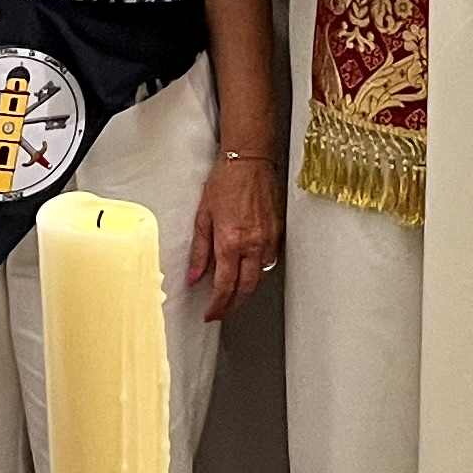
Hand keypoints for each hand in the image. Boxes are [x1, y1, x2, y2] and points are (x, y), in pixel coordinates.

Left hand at [186, 152, 283, 322]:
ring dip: (246, 288)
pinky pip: (269, 260)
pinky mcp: (278, 232)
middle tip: (222, 309)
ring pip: (260, 276)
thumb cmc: (226, 181)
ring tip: (233, 292)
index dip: (217, 305)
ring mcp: (268, 239)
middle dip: (233, 304)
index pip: (225, 286)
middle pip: (245, 288)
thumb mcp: (203, 216)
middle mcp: (252, 244)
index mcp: (230, 241)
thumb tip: (195, 276)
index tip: (211, 312)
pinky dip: (258, 270)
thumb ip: (199, 250)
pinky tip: (249, 268)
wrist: (249, 160)